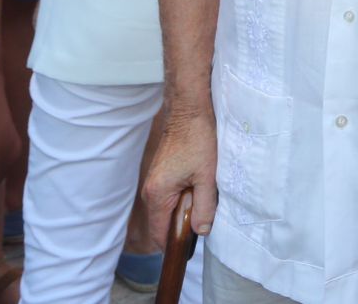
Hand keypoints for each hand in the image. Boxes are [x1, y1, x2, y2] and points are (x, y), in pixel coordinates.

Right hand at [142, 105, 217, 245]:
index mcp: (158, 195)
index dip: (175, 245)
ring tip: (204, 201)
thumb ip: (204, 207)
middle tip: (205, 220)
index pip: (160, 235)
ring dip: (184, 211)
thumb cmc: (199, 139)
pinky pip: (169, 197)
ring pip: (167, 209)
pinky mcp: (160, 174)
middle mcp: (150, 190)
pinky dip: (183, 198)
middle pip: (163, 224)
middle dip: (182, 227)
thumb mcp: (207, 176)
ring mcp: (154, 182)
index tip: (192, 248)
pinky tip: (199, 188)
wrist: (190, 110)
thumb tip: (201, 232)